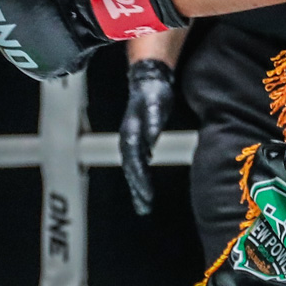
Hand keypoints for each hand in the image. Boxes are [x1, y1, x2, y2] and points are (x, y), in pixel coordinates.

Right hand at [120, 59, 174, 215]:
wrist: (149, 78)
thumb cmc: (154, 90)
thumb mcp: (156, 102)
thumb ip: (153, 119)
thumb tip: (151, 137)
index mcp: (132, 132)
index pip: (134, 161)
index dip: (139, 179)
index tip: (146, 195)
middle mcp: (129, 138)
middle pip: (130, 168)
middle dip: (137, 189)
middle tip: (144, 207)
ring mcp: (132, 139)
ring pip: (132, 168)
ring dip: (137, 186)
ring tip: (143, 205)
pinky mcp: (139, 139)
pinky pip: (137, 162)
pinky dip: (140, 176)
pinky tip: (144, 187)